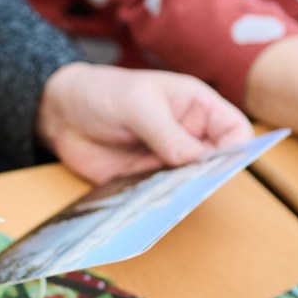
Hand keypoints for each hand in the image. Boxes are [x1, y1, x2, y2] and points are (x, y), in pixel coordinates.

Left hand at [36, 62, 252, 182]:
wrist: (60, 112)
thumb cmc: (102, 91)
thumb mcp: (136, 103)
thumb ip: (165, 130)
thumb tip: (196, 157)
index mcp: (196, 106)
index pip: (234, 129)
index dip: (237, 148)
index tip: (224, 163)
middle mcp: (188, 136)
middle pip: (217, 162)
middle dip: (210, 175)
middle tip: (193, 184)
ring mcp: (168, 160)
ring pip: (191, 183)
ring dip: (184, 193)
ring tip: (170, 196)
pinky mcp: (147, 181)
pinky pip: (163, 197)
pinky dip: (161, 203)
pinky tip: (151, 206)